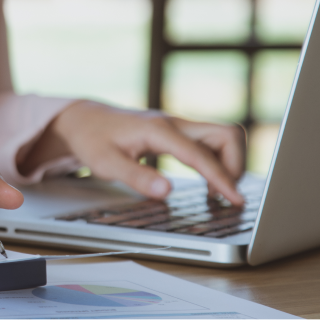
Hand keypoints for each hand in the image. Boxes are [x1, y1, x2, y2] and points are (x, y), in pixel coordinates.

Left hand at [22, 101, 244, 204]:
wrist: (84, 119)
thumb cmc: (92, 140)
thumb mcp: (105, 164)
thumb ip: (137, 177)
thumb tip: (166, 190)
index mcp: (158, 130)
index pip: (201, 155)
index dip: (221, 178)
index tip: (235, 200)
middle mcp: (174, 124)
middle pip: (226, 135)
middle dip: (235, 165)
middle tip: (227, 195)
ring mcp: (178, 126)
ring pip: (221, 137)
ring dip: (228, 163)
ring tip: (217, 194)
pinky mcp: (177, 132)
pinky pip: (209, 144)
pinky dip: (216, 162)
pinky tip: (207, 184)